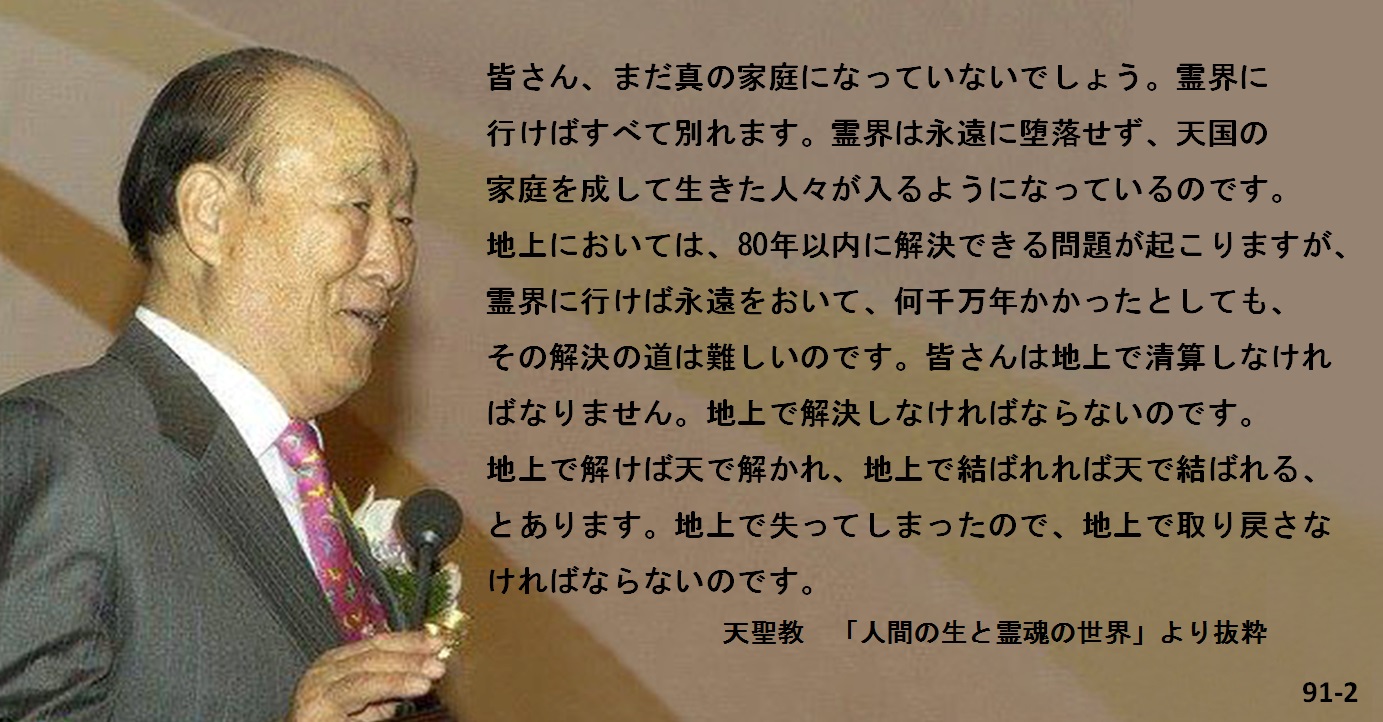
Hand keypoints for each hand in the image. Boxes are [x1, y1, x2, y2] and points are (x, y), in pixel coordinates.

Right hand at [287, 631, 446, 720]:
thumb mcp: (363, 710)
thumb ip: (384, 693)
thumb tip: (419, 677)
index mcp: (335, 664)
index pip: (376, 644)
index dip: (408, 640)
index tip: (438, 640)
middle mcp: (324, 670)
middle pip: (373, 652)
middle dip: (410, 653)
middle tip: (440, 656)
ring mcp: (317, 688)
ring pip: (367, 668)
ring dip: (404, 668)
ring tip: (431, 673)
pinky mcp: (316, 708)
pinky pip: (358, 690)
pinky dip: (390, 684)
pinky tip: (413, 686)